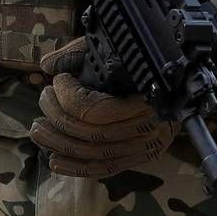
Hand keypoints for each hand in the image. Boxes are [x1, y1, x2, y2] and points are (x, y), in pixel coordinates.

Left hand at [30, 38, 178, 176]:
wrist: (178, 79)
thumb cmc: (140, 58)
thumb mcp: (111, 47)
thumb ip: (78, 53)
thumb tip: (47, 65)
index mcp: (145, 95)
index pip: (95, 110)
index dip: (67, 96)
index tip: (59, 79)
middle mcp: (149, 126)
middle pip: (91, 134)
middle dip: (57, 117)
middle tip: (42, 98)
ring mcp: (146, 146)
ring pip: (95, 154)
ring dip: (59, 143)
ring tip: (38, 129)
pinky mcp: (140, 158)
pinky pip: (106, 169)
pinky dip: (77, 167)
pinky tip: (54, 160)